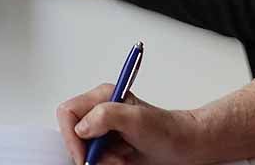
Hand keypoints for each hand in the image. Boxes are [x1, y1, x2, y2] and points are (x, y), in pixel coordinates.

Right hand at [57, 83, 206, 164]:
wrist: (186, 147)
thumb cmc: (168, 130)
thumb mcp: (138, 119)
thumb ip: (106, 115)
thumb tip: (81, 127)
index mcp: (102, 97)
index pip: (68, 114)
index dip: (72, 135)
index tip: (85, 154)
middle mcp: (100, 113)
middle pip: (74, 136)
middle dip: (90, 152)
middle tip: (112, 158)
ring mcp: (105, 132)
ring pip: (84, 152)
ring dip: (101, 161)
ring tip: (122, 159)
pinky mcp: (110, 148)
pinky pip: (96, 161)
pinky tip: (124, 161)